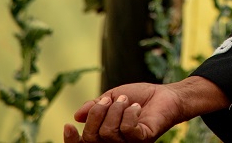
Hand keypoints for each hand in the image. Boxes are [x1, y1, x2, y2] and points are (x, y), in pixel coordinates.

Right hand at [63, 82, 185, 141]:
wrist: (163, 94)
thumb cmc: (137, 98)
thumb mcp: (111, 98)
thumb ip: (94, 107)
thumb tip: (76, 116)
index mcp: (105, 138)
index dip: (72, 141)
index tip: (68, 125)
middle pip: (93, 138)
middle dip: (98, 113)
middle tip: (111, 99)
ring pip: (109, 132)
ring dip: (117, 109)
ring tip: (128, 101)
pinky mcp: (143, 140)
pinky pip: (128, 129)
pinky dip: (130, 113)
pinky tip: (137, 108)